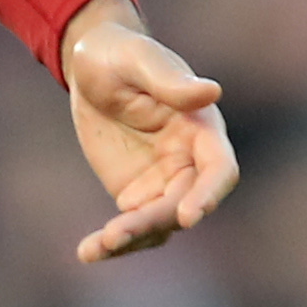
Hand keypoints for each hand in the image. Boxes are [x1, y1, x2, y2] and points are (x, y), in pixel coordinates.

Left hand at [61, 0, 239, 262]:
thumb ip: (170, 80)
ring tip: (95, 247)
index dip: (209, 194)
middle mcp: (190, 161)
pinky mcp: (136, 194)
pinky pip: (132, 226)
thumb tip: (211, 92)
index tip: (189, 216)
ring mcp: (163, 182)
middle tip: (115, 234)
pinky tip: (86, 252)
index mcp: (201, 128)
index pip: (219, 168)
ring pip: (159, 224)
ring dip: (132, 239)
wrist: (92, 67)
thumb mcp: (138, 59)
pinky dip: (112, 243)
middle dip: (153, 221)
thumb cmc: (119, 54)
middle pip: (182, 203)